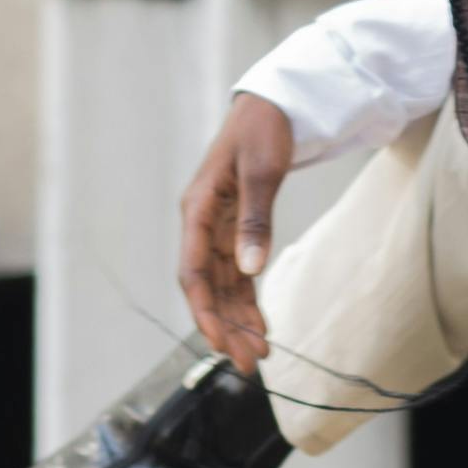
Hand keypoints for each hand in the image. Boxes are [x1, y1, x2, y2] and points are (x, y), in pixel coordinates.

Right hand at [177, 97, 296, 371]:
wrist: (274, 104)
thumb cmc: (263, 129)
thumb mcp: (261, 171)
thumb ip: (255, 220)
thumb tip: (250, 270)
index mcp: (197, 209)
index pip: (193, 271)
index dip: (205, 310)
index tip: (219, 342)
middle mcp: (202, 224)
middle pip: (208, 287)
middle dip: (226, 326)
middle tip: (248, 363)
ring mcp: (218, 228)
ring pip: (223, 286)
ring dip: (239, 319)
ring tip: (258, 353)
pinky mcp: (236, 229)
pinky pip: (238, 274)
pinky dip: (249, 300)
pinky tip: (262, 324)